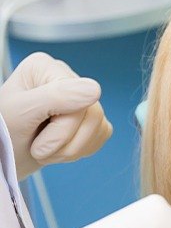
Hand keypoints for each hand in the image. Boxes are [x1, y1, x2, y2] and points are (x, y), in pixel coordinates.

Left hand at [0, 52, 112, 179]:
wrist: (5, 158)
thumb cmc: (4, 135)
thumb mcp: (21, 113)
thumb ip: (56, 97)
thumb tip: (95, 89)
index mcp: (47, 68)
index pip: (79, 97)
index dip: (62, 128)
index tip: (34, 136)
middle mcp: (67, 79)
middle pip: (92, 114)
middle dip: (66, 142)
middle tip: (39, 148)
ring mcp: (81, 99)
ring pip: (99, 126)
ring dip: (71, 150)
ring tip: (46, 150)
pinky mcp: (90, 118)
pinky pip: (102, 134)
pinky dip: (81, 150)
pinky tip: (60, 149)